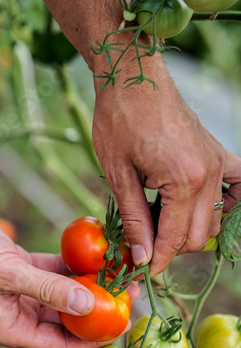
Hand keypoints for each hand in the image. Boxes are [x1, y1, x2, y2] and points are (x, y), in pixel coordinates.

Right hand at [0, 190, 139, 347]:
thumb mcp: (7, 275)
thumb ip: (48, 290)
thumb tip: (88, 306)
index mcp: (11, 328)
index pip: (60, 344)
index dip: (91, 339)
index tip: (120, 327)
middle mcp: (19, 313)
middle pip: (66, 318)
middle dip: (96, 309)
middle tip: (127, 296)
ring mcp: (21, 290)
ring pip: (62, 293)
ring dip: (88, 285)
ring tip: (118, 275)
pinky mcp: (21, 267)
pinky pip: (53, 271)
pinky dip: (72, 265)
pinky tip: (94, 257)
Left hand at [92, 59, 240, 274]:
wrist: (133, 78)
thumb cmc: (119, 121)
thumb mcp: (118, 175)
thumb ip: (134, 219)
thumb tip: (142, 256)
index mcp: (183, 181)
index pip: (174, 239)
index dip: (157, 260)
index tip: (143, 270)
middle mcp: (208, 175)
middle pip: (197, 235)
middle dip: (171, 249)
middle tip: (144, 246)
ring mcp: (218, 163)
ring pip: (214, 219)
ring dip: (189, 231)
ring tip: (159, 225)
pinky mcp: (218, 152)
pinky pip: (237, 187)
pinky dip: (228, 204)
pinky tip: (204, 209)